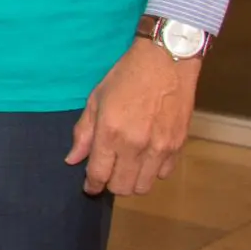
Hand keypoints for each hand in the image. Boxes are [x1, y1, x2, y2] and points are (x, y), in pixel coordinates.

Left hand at [65, 39, 200, 195]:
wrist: (166, 61)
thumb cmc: (125, 76)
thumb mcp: (96, 99)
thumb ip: (84, 132)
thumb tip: (72, 160)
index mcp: (111, 133)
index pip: (99, 174)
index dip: (92, 185)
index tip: (89, 187)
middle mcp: (136, 146)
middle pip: (122, 187)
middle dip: (111, 185)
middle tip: (109, 172)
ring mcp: (160, 148)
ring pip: (144, 186)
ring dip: (132, 181)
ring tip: (127, 167)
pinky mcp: (178, 146)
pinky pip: (163, 174)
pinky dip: (153, 171)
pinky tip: (147, 158)